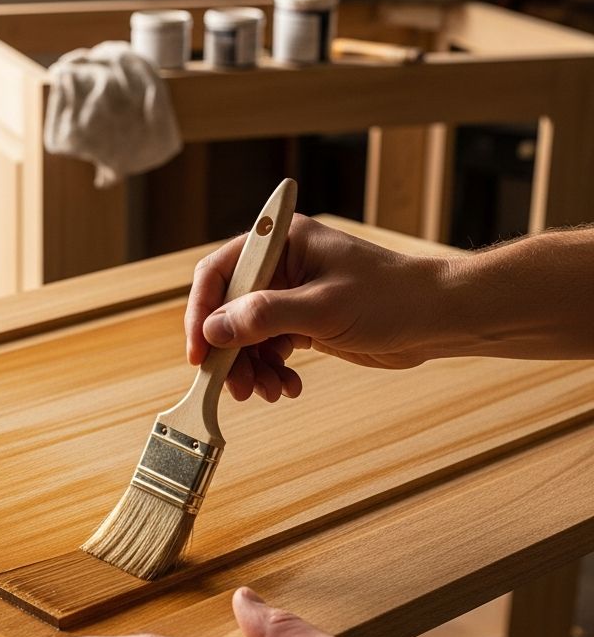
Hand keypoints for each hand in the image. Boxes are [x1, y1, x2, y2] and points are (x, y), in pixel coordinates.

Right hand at [185, 216, 445, 401]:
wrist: (436, 319)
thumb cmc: (390, 298)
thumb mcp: (323, 308)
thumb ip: (265, 316)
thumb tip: (214, 330)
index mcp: (281, 243)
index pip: (220, 272)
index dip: (202, 312)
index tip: (200, 351)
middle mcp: (280, 267)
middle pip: (227, 310)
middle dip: (230, 352)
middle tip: (237, 387)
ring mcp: (290, 296)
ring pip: (246, 336)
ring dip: (251, 369)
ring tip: (269, 392)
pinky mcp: (301, 323)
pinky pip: (268, 350)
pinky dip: (272, 372)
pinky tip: (288, 388)